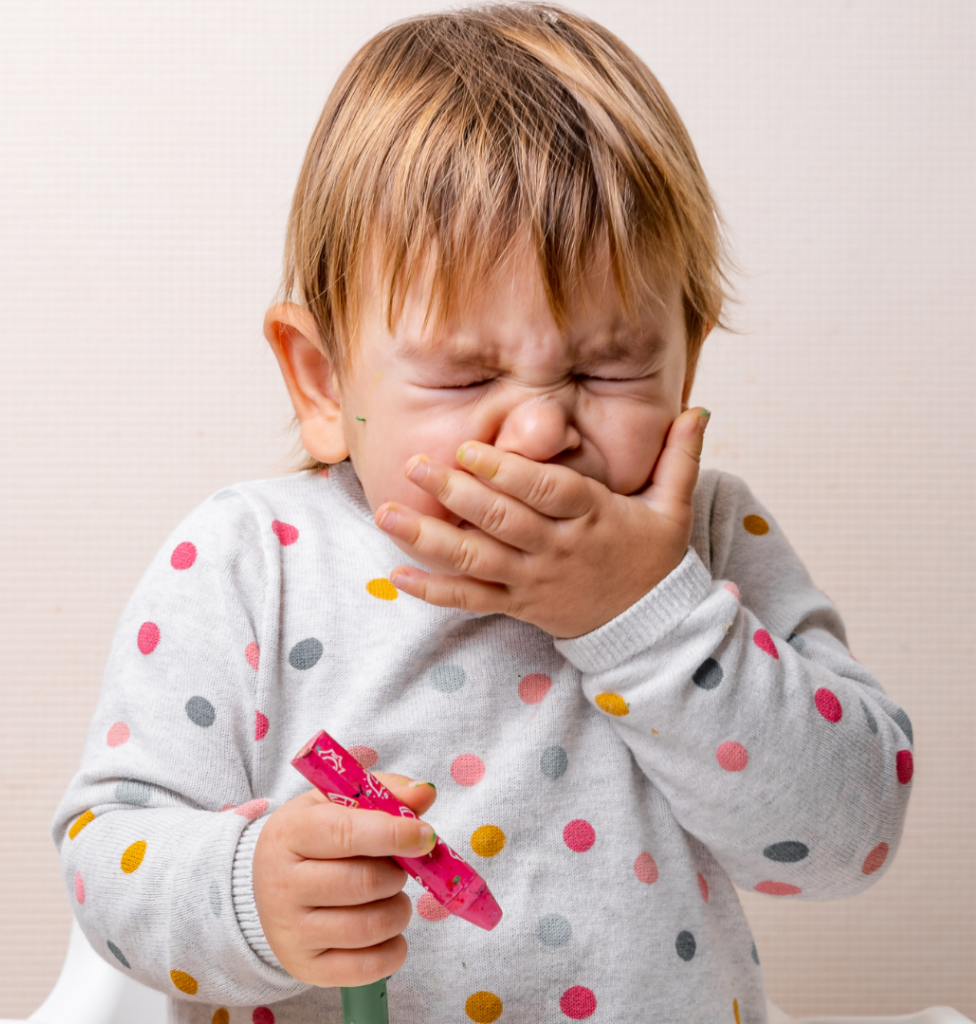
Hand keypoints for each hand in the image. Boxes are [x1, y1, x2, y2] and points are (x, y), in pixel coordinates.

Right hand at [254, 774, 437, 986]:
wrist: (270, 885)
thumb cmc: (314, 838)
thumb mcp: (338, 803)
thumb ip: (384, 793)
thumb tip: (425, 794)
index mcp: (289, 834)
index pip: (346, 833)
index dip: (393, 834)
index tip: (425, 835)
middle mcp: (281, 884)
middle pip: (365, 883)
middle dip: (397, 875)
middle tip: (398, 869)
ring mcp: (290, 932)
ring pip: (371, 926)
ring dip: (398, 909)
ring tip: (390, 897)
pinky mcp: (305, 968)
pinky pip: (368, 968)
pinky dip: (394, 950)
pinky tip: (388, 931)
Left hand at [376, 407, 709, 637]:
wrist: (651, 628)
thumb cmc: (655, 559)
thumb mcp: (675, 507)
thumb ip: (679, 457)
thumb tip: (699, 410)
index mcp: (592, 517)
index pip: (545, 492)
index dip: (507, 473)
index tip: (471, 451)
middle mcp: (557, 550)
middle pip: (501, 521)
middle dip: (455, 493)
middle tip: (414, 465)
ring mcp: (533, 581)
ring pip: (475, 560)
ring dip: (428, 538)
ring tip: (386, 514)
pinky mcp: (517, 605)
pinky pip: (471, 600)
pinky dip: (433, 590)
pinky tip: (397, 575)